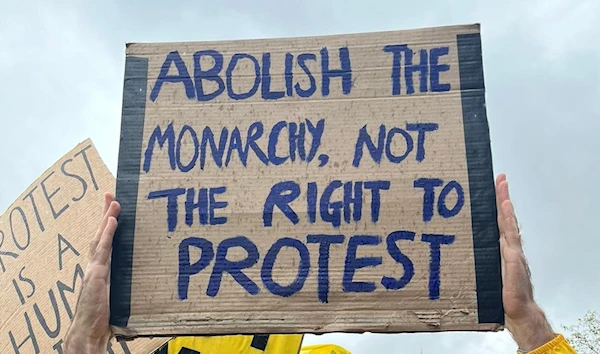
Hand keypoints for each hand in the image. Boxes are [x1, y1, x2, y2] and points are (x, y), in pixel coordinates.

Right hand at [64, 193, 119, 353]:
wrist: (87, 333)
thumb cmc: (103, 319)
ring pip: (100, 237)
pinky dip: (107, 233)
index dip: (108, 225)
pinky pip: (103, 249)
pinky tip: (112, 219)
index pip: (105, 242)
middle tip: (111, 194)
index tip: (114, 209)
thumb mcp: (118, 296)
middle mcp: (95, 266)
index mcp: (101, 270)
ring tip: (113, 201)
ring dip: (107, 218)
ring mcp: (94, 269)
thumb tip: (147, 279)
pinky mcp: (96, 274)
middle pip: (100, 234)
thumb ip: (126, 284)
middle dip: (105, 214)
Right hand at [496, 174, 554, 350]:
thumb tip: (506, 241)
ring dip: (499, 209)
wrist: (519, 310)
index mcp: (512, 246)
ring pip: (501, 225)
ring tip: (495, 194)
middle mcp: (509, 245)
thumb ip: (510, 257)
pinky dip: (494, 226)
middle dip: (502, 197)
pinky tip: (488, 225)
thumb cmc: (515, 294)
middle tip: (500, 180)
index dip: (503, 200)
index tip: (501, 183)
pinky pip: (496, 237)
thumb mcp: (513, 273)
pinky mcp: (499, 259)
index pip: (506, 218)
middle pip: (505, 216)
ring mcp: (505, 251)